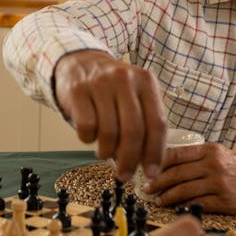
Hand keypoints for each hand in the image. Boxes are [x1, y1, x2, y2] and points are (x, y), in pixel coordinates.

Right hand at [54, 50, 166, 181]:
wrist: (79, 62)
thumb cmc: (112, 87)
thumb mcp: (135, 94)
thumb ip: (145, 121)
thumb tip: (150, 164)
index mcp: (146, 81)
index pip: (157, 122)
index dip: (155, 152)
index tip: (152, 172)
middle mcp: (124, 79)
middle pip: (133, 131)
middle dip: (130, 159)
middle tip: (126, 174)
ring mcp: (100, 83)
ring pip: (109, 132)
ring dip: (107, 151)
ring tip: (105, 152)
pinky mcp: (77, 91)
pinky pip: (86, 127)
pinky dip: (88, 139)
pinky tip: (90, 135)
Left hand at [144, 143, 235, 213]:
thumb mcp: (219, 154)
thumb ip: (195, 157)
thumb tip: (165, 162)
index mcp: (209, 149)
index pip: (175, 153)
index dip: (156, 161)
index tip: (144, 167)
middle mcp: (213, 164)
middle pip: (176, 172)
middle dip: (157, 181)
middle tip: (145, 188)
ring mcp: (219, 183)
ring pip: (183, 189)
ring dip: (166, 195)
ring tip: (157, 199)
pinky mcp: (224, 201)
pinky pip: (197, 203)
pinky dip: (182, 206)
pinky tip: (173, 207)